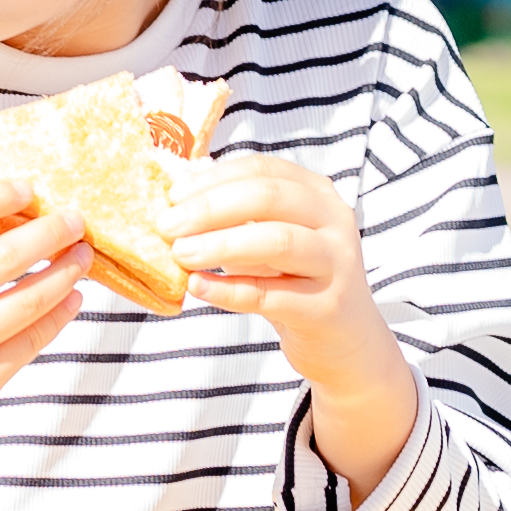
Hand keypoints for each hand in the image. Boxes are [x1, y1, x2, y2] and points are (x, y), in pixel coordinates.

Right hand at [0, 181, 91, 504]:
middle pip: (3, 258)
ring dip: (63, 274)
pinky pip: (27, 345)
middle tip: (74, 220)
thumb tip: (5, 225)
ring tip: (81, 257)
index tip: (26, 188)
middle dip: (49, 232)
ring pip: (26, 303)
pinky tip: (69, 300)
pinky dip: (55, 318)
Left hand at [162, 155, 418, 500]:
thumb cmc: (296, 280)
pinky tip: (197, 287)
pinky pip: (269, 295)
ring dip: (221, 245)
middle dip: (211, 208)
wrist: (343, 341)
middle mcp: (334, 221)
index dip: (215, 178)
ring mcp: (335, 264)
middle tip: (167, 225)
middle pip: (269, 198)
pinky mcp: (326, 307)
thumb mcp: (269, 236)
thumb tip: (182, 182)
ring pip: (277, 241)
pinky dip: (228, 289)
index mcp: (317, 194)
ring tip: (180, 254)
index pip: (263, 169)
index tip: (173, 195)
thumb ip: (236, 211)